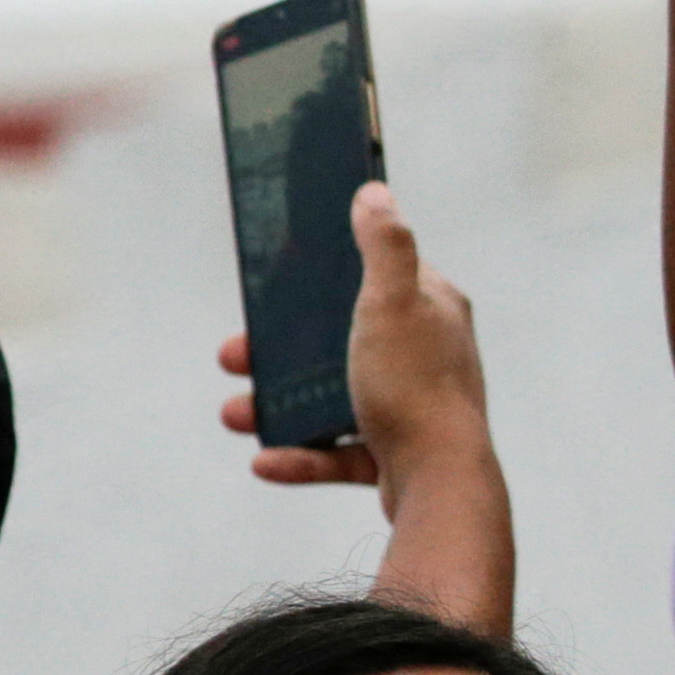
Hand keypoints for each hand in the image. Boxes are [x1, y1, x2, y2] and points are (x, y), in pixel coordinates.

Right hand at [222, 184, 483, 487]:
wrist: (438, 482)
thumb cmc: (415, 388)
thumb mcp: (391, 302)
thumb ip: (383, 245)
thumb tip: (374, 192)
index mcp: (432, 312)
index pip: (381, 278)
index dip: (330, 277)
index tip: (283, 281)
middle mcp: (426, 356)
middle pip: (340, 342)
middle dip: (280, 353)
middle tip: (235, 353)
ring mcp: (410, 408)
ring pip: (331, 399)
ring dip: (277, 406)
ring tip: (235, 413)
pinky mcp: (396, 456)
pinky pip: (338, 453)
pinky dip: (300, 456)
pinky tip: (265, 460)